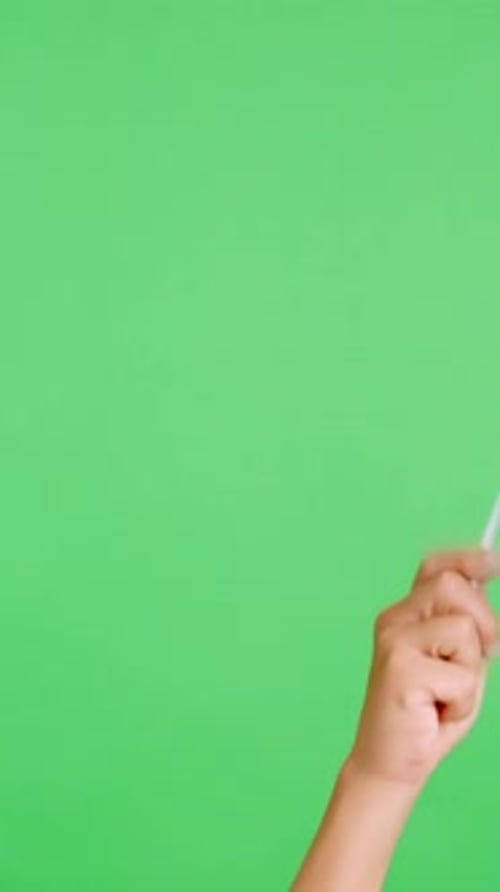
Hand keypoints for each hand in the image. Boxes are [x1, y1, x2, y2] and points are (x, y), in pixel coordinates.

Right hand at [348, 548, 499, 788]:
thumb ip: (468, 629)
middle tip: (473, 663)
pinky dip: (462, 701)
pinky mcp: (399, 668)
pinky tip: (437, 711)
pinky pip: (461, 675)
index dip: (466, 558)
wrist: (391, 763)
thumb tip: (486, 588)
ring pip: (464, 629)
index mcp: (407, 614)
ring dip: (470, 669)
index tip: (494, 561)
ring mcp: (393, 640)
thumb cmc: (428, 714)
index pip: (436, 568)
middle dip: (484, 623)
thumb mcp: (458, 663)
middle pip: (455, 586)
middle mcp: (395, 618)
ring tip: (447, 693)